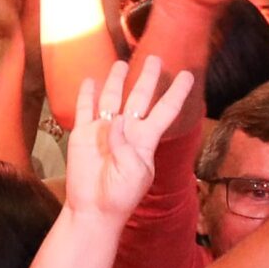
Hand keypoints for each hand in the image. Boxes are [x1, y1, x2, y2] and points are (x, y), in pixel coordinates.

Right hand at [63, 57, 191, 222]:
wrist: (93, 209)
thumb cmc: (121, 195)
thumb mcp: (134, 173)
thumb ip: (126, 146)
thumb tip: (115, 120)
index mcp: (145, 140)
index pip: (165, 110)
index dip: (176, 93)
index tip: (187, 75)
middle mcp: (126, 130)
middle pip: (139, 97)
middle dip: (147, 78)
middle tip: (154, 58)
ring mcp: (103, 131)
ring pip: (112, 99)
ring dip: (116, 81)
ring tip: (120, 63)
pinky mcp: (82, 135)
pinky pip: (85, 110)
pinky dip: (87, 95)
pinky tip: (90, 81)